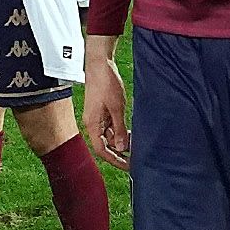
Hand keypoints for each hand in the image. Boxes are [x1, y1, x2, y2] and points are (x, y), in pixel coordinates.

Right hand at [82, 42, 131, 168]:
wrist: (100, 63)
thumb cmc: (105, 82)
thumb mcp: (116, 107)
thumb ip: (119, 128)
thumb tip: (121, 147)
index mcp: (92, 124)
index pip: (101, 149)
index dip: (114, 160)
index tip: (128, 166)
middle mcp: (93, 123)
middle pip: (106, 144)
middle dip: (120, 150)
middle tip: (137, 155)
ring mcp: (98, 117)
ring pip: (110, 135)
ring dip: (122, 139)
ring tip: (137, 141)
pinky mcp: (102, 110)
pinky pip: (111, 125)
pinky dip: (121, 129)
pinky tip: (131, 129)